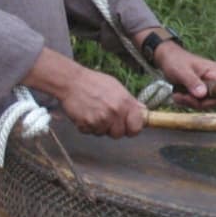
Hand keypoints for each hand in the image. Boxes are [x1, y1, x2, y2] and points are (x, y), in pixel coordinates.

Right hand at [23, 48, 146, 137]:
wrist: (72, 82)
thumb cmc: (95, 82)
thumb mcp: (117, 87)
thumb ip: (130, 101)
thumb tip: (143, 111)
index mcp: (125, 103)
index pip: (136, 127)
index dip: (133, 129)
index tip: (130, 127)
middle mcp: (114, 112)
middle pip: (119, 134)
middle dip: (114, 128)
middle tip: (108, 118)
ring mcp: (99, 120)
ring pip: (103, 133)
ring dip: (100, 127)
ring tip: (95, 112)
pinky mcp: (86, 124)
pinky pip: (90, 132)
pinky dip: (88, 126)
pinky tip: (87, 114)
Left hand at [152, 41, 215, 110]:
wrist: (166, 58)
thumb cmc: (175, 61)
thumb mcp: (182, 71)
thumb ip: (192, 82)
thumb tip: (202, 94)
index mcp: (214, 72)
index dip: (215, 98)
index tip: (199, 99)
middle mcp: (212, 80)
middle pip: (214, 100)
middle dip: (197, 102)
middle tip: (183, 97)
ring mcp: (205, 86)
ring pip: (203, 103)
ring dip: (188, 102)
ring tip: (177, 94)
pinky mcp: (198, 91)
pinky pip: (196, 102)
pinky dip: (185, 101)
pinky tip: (177, 94)